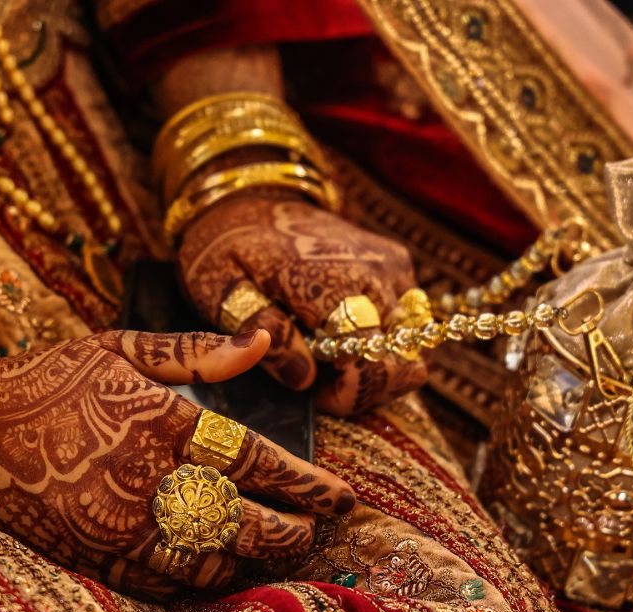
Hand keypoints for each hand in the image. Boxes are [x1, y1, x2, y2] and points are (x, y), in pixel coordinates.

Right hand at [0, 310, 354, 594]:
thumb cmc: (52, 379)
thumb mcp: (121, 347)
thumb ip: (198, 351)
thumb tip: (267, 340)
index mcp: (156, 421)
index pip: (252, 460)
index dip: (303, 484)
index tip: (340, 496)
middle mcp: (141, 479)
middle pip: (239, 520)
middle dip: (290, 530)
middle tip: (317, 527)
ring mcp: (116, 526)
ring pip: (208, 559)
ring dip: (254, 559)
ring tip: (281, 549)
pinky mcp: (93, 556)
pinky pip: (163, 582)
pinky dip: (204, 581)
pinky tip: (226, 571)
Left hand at [179, 194, 426, 414]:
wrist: (250, 195)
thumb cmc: (227, 247)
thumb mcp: (219, 290)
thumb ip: (258, 330)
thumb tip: (303, 376)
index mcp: (330, 283)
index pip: (370, 361)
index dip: (348, 395)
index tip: (315, 395)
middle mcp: (374, 274)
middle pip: (404, 363)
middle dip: (365, 387)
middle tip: (320, 380)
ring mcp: (392, 267)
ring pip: (413, 347)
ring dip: (376, 365)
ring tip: (328, 355)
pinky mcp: (397, 263)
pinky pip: (409, 321)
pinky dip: (382, 338)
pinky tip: (339, 330)